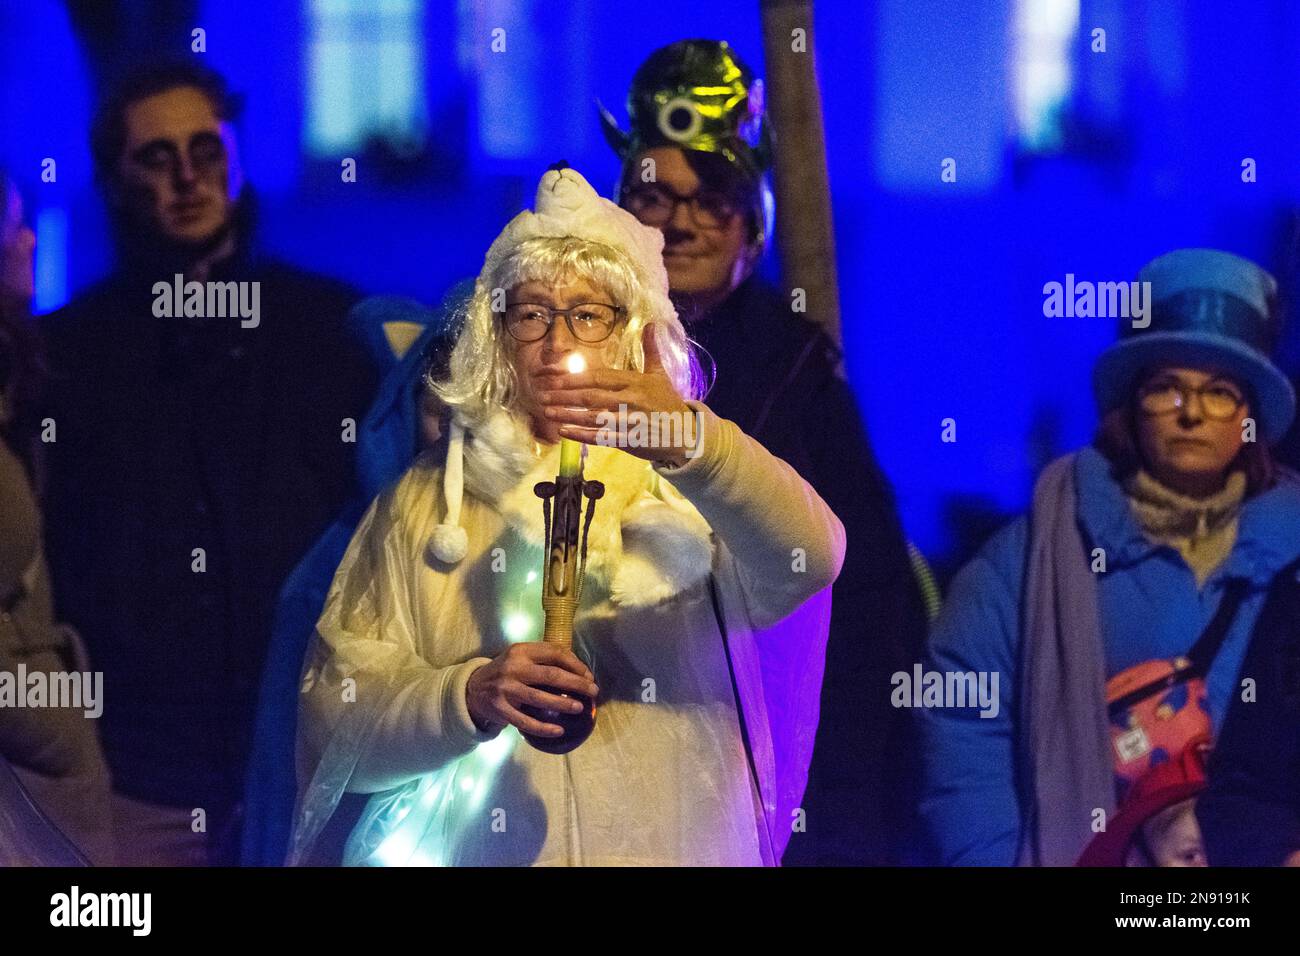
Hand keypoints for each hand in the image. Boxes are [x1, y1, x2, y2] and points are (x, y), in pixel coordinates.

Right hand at [465, 642, 598, 737]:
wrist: (473, 689)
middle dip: (576, 684)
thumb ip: (543, 659)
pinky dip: (544, 728)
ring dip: (564, 704)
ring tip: (580, 708)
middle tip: (593, 692)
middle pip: (551, 675)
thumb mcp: (520, 658)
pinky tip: (559, 731)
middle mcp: (513, 668)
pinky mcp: (500, 709)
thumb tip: (580, 671)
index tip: (588, 675)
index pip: (554, 653)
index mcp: (521, 651)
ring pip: (540, 698)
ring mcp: (505, 689)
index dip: (576, 664)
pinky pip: (526, 722)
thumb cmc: (507, 672)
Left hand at [536, 326, 697, 466]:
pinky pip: (600, 437)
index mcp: (635, 382)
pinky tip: (564, 432)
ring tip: (547, 412)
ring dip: (568, 415)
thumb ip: (651, 350)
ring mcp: (629, 421)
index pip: (600, 378)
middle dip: (564, 396)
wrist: (686, 433)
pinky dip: (581, 435)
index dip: (575, 379)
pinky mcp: (629, 440)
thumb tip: (650, 324)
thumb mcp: (661, 375)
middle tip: (543, 396)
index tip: (555, 380)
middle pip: (591, 397)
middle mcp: (631, 400)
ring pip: (592, 417)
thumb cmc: (670, 403)